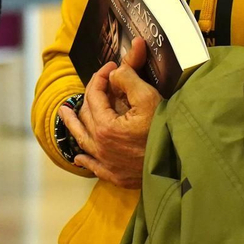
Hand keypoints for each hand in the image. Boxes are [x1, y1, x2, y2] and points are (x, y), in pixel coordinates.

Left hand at [57, 37, 160, 187]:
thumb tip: (115, 72)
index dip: (101, 76)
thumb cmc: (165, 130)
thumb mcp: (148, 98)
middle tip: (98, 84)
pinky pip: (94, 166)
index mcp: (105, 126)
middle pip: (87, 114)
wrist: (179, 164)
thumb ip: (128, 79)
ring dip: (73, 124)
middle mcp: (100, 145)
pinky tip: (79, 157)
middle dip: (91, 95)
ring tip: (64, 113)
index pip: (94, 94)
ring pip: (83, 139)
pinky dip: (85, 160)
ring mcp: (107, 162)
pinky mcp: (116, 176)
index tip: (110, 67)